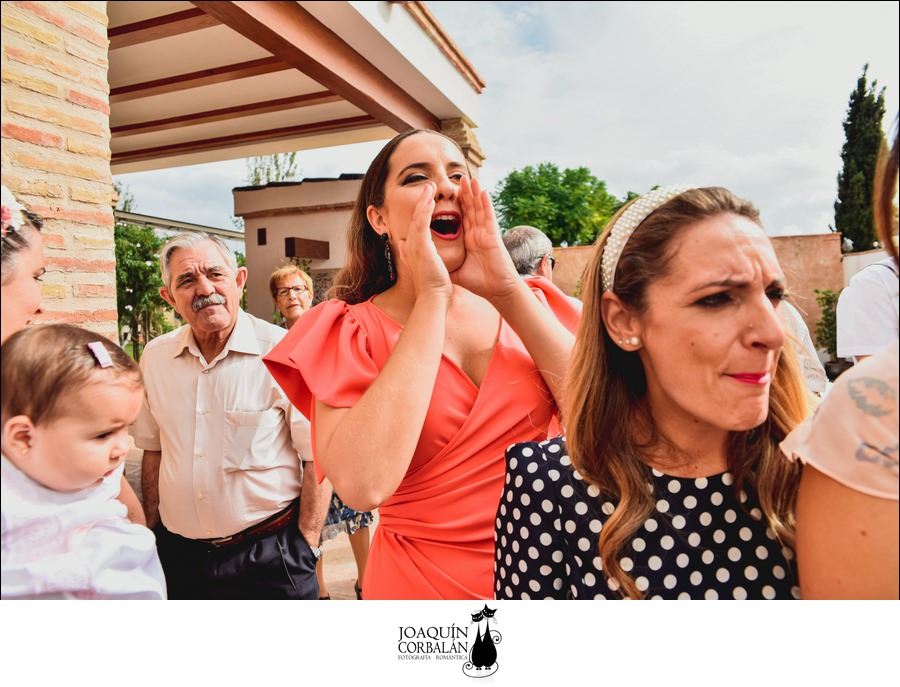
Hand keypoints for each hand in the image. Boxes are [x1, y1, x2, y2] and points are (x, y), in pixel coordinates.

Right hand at [394, 183, 452, 301]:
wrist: (432, 298)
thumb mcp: (427, 268)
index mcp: (413, 250)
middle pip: (415, 217)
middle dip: (421, 201)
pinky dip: (425, 210)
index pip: (417, 225)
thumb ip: (422, 258)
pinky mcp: (420, 247)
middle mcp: (410, 245)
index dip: (422, 211)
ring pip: (418, 217)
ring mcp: (414, 245)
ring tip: (429, 186)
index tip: (428, 200)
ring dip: (423, 200)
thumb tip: (415, 251)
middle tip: (427, 187)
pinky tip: (430, 200)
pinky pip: (422, 223)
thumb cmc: (433, 287)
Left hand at [451, 176, 519, 299]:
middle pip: (470, 209)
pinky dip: (486, 203)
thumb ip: (446, 265)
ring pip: (479, 208)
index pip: (461, 218)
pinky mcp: (493, 235)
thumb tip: (430, 265)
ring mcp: (486, 233)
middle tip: (458, 178)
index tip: (447, 194)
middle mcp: (478, 234)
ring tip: (469, 178)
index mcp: (469, 240)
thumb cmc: (479, 283)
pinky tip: (482, 191)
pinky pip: (489, 216)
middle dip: (465, 194)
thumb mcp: (456, 272)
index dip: (456, 206)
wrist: (496, 291)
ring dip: (474, 193)